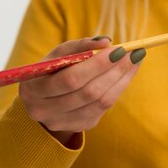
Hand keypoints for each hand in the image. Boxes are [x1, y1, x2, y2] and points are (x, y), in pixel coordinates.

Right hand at [19, 36, 145, 144]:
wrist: (46, 98)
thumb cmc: (54, 69)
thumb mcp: (59, 54)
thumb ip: (80, 46)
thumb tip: (106, 42)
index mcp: (33, 89)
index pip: (71, 78)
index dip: (97, 64)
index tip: (119, 49)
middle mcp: (44, 110)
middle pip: (89, 92)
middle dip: (115, 71)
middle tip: (134, 53)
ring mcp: (62, 121)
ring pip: (101, 102)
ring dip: (122, 79)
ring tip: (135, 60)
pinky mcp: (80, 126)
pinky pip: (104, 108)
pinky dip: (118, 89)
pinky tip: (126, 74)